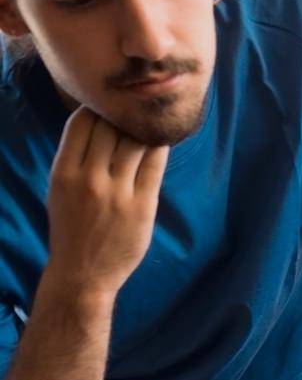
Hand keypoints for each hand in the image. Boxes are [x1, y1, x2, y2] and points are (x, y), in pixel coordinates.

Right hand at [46, 108, 167, 298]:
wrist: (83, 273)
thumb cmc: (71, 228)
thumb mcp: (60, 189)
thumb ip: (77, 159)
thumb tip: (100, 123)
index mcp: (63, 173)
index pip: (81, 123)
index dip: (98, 109)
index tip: (110, 106)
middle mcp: (89, 179)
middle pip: (111, 129)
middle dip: (123, 116)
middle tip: (135, 111)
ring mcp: (118, 193)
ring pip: (135, 143)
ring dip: (144, 129)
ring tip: (151, 122)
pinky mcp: (143, 205)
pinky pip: (155, 164)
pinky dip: (159, 147)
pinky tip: (163, 139)